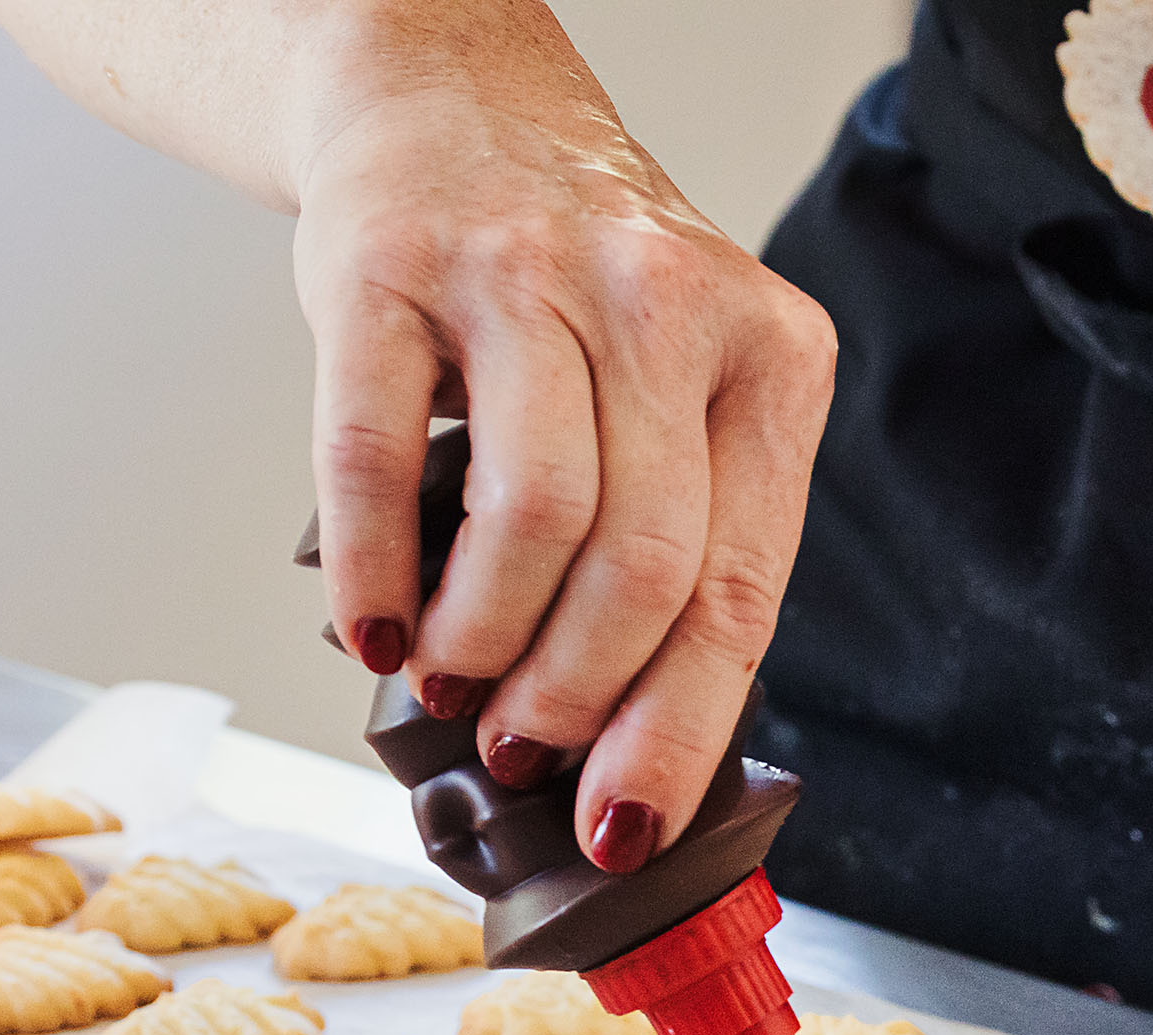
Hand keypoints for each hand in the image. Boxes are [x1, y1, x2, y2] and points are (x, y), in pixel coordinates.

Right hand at [290, 2, 835, 868]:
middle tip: (530, 755)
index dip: (681, 727)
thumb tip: (635, 747)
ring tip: (459, 693)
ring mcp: (530, 277)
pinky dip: (378, 574)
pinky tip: (382, 635)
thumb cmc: (577, 288)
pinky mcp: (392, 267)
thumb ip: (685, 536)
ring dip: (487, 646)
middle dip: (581, 699)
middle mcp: (667, 306)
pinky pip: (378, 455)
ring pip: (535, 518)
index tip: (629, 822)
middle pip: (647, 565)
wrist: (445, 95)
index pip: (741, 586)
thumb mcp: (685, 386)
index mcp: (774, 359)